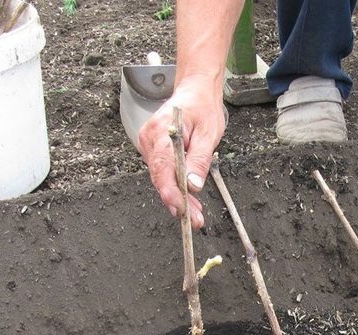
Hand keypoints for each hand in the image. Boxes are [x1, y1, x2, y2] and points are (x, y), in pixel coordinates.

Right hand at [138, 76, 225, 227]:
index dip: (170, 192)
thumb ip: (199, 159)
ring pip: (161, 179)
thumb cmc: (203, 107)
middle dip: (178, 201)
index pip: (162, 167)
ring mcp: (148, 144)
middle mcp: (149, 138)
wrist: (195, 91)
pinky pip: (163, 173)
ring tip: (195, 215)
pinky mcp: (153, 150)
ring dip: (178, 198)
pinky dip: (176, 187)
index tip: (180, 209)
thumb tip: (193, 185)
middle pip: (160, 177)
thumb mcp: (209, 133)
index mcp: (162, 130)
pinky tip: (188, 200)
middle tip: (195, 220)